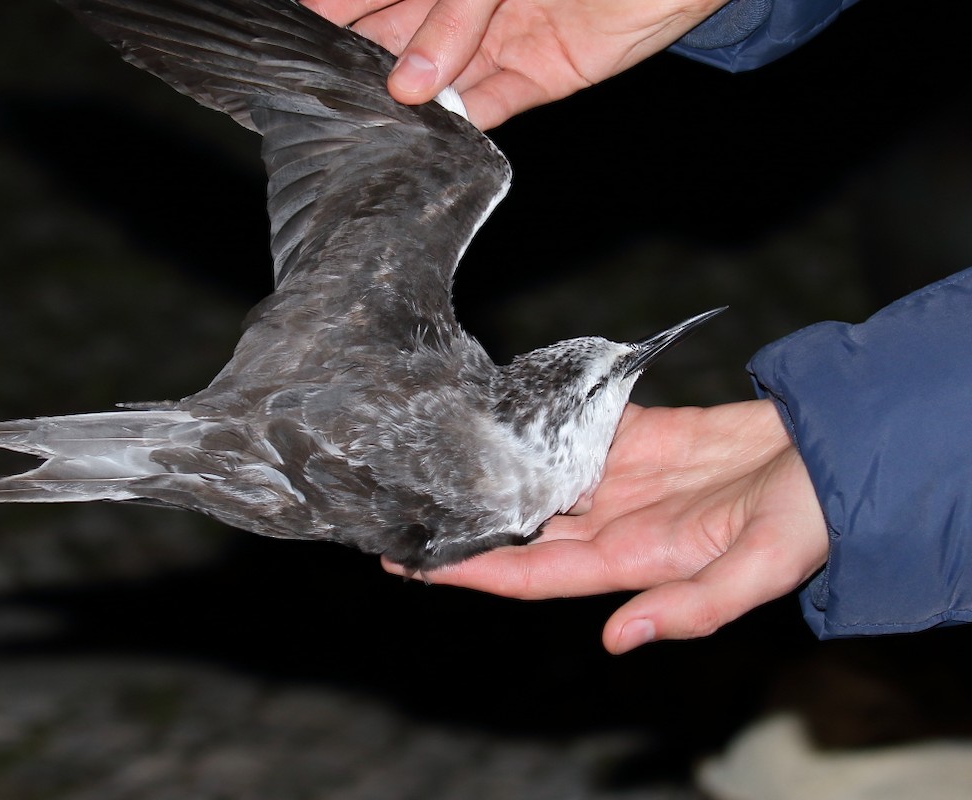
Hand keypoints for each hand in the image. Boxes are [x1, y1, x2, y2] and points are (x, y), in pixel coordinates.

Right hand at [305, 0, 729, 127]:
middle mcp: (465, 2)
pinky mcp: (537, 75)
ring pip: (435, 76)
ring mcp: (499, 37)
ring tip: (363, 125)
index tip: (294, 31)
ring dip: (402, 101)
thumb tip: (407, 83)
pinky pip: (486, 105)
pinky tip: (425, 137)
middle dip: (358, 61)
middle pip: (396, 34)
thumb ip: (454, 14)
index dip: (335, 9)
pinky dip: (458, 124)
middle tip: (317, 93)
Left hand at [384, 401, 829, 652]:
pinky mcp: (638, 435)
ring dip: (489, 474)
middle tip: (400, 507)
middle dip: (463, 523)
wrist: (841, 451)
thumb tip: (618, 640)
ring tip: (432, 460)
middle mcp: (615, 522)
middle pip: (521, 527)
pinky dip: (536, 422)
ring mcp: (623, 478)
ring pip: (537, 477)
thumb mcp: (760, 572)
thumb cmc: (807, 517)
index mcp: (633, 559)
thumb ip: (692, 609)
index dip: (471, 571)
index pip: (531, 572)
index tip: (410, 565)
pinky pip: (574, 429)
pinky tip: (497, 413)